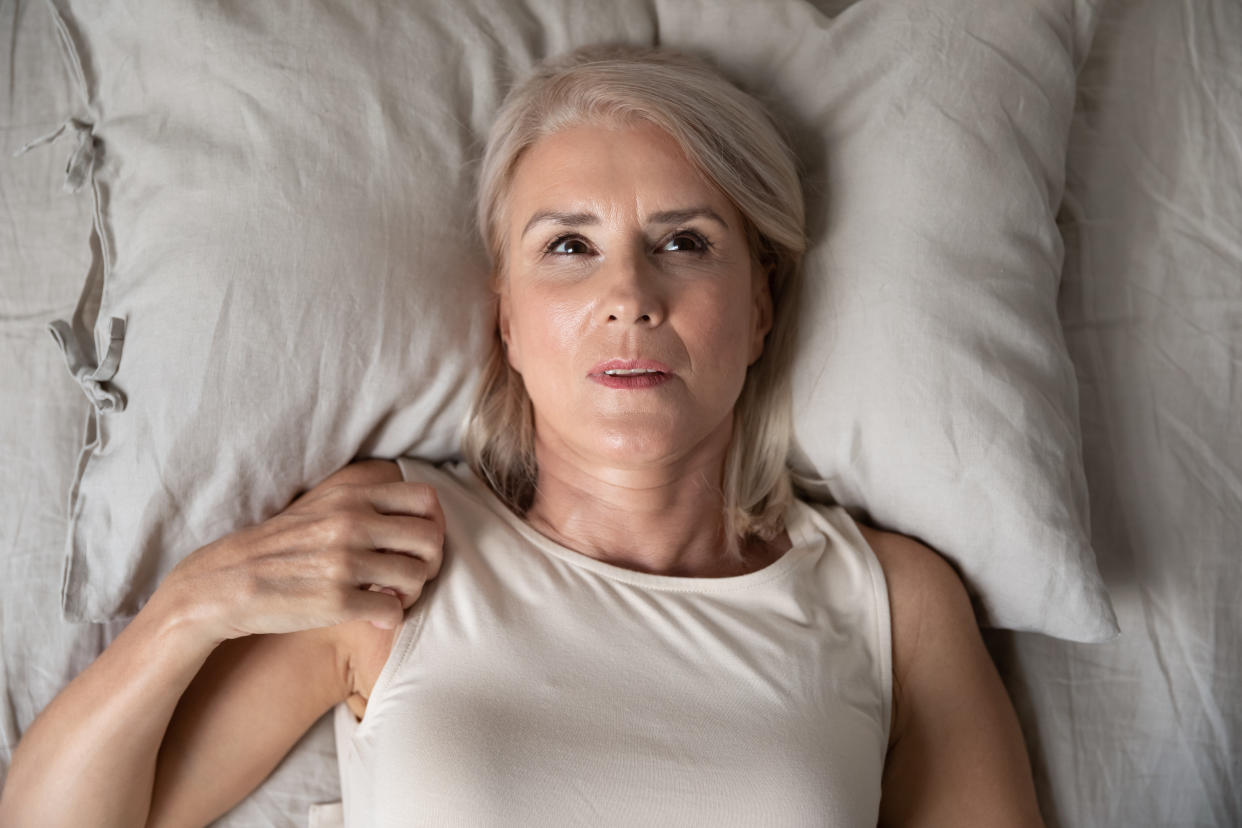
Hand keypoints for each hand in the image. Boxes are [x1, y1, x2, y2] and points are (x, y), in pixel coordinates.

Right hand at [156, 472, 444, 643]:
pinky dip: (391, 617)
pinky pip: (395, 611)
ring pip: (419, 577)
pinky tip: (374, 614)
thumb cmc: (282, 547)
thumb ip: (366, 503)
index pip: (427, 499)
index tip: (415, 544)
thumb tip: (423, 511)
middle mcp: (352, 523)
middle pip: (431, 539)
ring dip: (413, 593)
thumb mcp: (322, 506)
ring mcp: (345, 562)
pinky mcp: (337, 602)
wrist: (226, 583)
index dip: (432, 524)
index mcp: (352, 496)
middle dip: (430, 562)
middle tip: (410, 575)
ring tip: (392, 596)